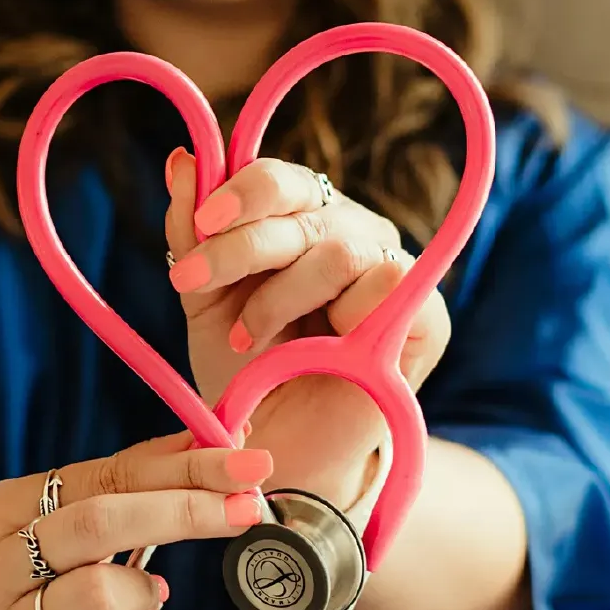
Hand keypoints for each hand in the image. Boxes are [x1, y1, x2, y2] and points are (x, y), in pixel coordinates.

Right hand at [0, 432, 273, 609]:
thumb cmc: (14, 561)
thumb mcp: (45, 511)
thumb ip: (122, 478)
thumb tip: (215, 439)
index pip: (101, 476)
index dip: (181, 468)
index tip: (245, 465)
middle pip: (98, 524)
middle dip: (183, 510)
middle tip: (245, 508)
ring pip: (98, 596)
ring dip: (145, 591)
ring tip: (147, 591)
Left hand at [162, 148, 450, 506]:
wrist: (278, 449)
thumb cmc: (246, 371)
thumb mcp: (204, 300)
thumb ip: (192, 232)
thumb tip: (182, 160)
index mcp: (303, 218)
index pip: (280, 178)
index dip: (240, 192)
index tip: (199, 226)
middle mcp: (351, 231)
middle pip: (304, 204)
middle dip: (240, 246)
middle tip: (192, 284)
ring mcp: (392, 269)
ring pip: (339, 248)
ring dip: (281, 297)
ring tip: (248, 339)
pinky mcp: (427, 315)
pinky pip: (389, 284)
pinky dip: (340, 317)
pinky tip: (315, 351)